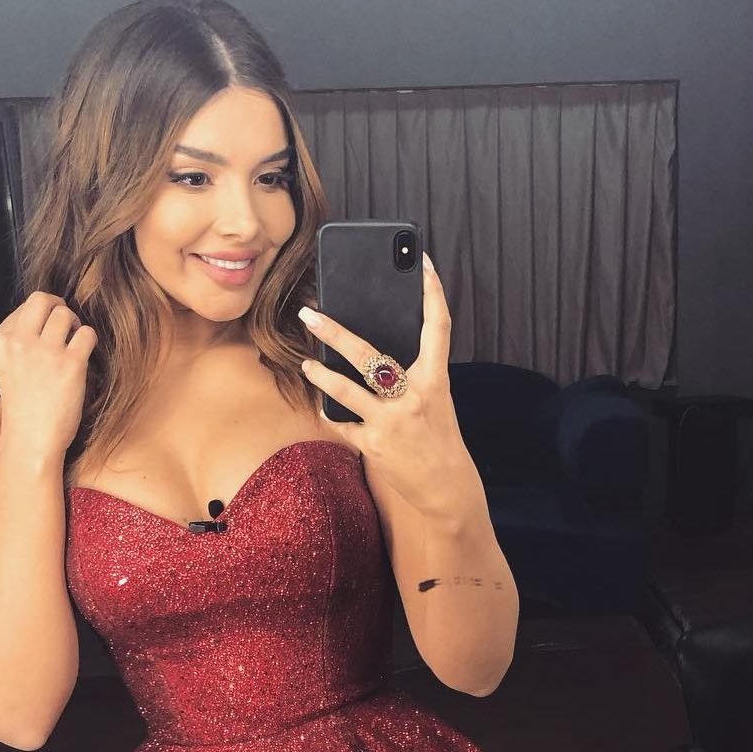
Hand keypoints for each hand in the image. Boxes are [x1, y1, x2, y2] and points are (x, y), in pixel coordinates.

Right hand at [0, 292, 97, 459]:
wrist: (32, 438)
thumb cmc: (25, 404)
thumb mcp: (9, 364)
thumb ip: (20, 339)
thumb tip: (48, 315)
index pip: (25, 306)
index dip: (42, 316)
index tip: (48, 333)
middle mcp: (19, 341)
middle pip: (44, 300)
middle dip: (59, 308)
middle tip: (67, 326)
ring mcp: (45, 351)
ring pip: (67, 315)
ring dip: (76, 326)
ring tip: (75, 346)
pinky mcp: (70, 363)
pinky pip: (87, 334)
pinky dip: (89, 342)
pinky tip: (84, 357)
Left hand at [297, 253, 475, 519]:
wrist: (446, 488)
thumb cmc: (439, 438)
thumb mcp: (436, 401)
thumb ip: (412, 376)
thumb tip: (374, 350)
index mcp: (436, 381)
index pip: (438, 327)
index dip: (432, 293)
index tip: (423, 263)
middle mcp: (413, 398)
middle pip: (369, 355)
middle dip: (335, 332)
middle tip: (310, 312)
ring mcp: (391, 423)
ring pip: (345, 390)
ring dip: (320, 374)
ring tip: (306, 362)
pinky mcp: (373, 446)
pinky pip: (342, 424)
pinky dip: (330, 413)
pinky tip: (321, 405)